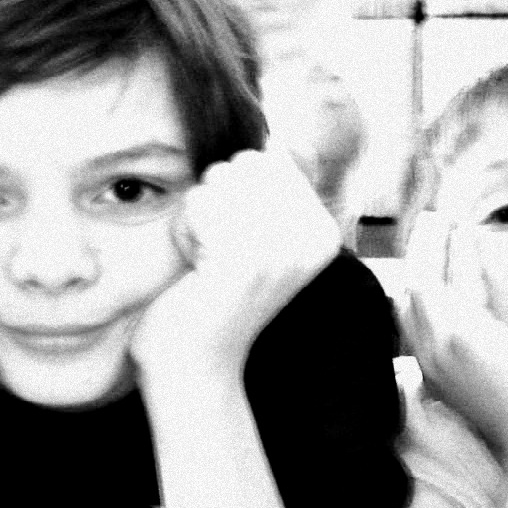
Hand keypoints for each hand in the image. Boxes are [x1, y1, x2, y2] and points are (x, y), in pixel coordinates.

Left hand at [131, 147, 342, 386]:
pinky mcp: (245, 259)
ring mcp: (283, 249)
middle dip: (216, 201)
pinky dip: (184, 234)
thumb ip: (272, 190)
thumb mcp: (253, 236)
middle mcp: (314, 239)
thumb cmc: (212, 298)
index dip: (235, 194)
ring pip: (217, 182)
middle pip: (242, 165)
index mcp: (323, 232)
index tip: (239, 247)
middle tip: (219, 257)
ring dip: (197, 219)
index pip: (265, 160)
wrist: (194, 366)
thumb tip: (285, 142)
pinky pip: (198, 205)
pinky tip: (197, 273)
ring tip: (208, 266)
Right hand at [400, 209, 507, 454]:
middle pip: (408, 296)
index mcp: (437, 376)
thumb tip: (500, 347)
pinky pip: (440, 278)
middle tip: (428, 226)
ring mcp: (438, 347)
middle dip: (417, 258)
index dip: (422, 286)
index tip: (435, 259)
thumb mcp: (502, 388)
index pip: (416, 322)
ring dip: (426, 245)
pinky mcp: (458, 333)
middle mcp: (428, 361)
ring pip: (417, 281)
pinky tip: (457, 228)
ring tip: (436, 217)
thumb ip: (488, 364)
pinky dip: (444, 250)